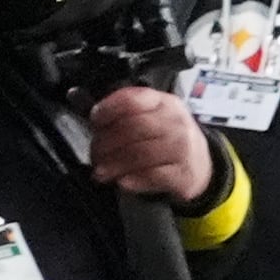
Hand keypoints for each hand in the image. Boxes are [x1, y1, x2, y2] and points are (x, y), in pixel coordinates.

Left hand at [84, 86, 210, 200]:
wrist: (202, 165)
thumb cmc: (167, 138)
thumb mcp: (151, 117)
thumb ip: (120, 112)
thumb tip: (78, 99)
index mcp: (165, 103)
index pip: (134, 99)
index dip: (109, 108)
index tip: (94, 120)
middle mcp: (176, 122)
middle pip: (133, 128)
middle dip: (107, 142)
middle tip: (95, 154)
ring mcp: (182, 148)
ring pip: (140, 154)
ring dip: (115, 164)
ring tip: (101, 171)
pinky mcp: (183, 174)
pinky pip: (152, 176)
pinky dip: (132, 180)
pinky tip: (122, 181)